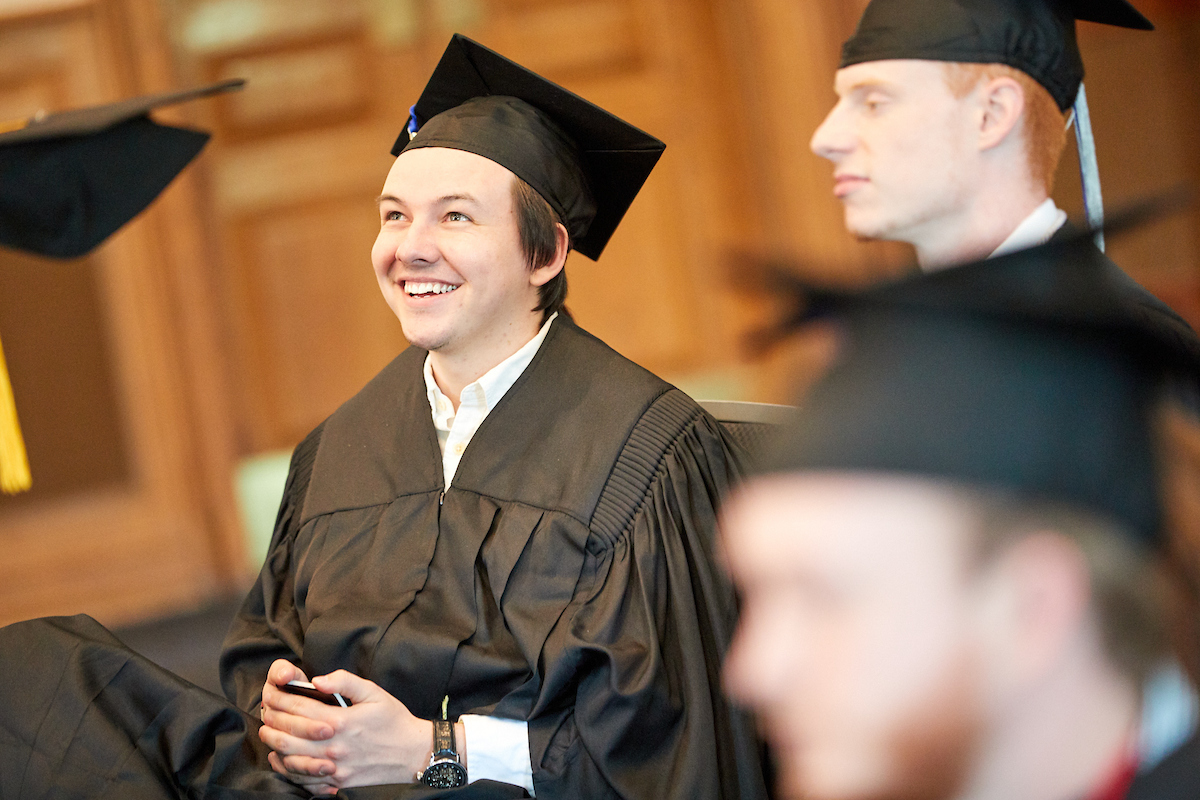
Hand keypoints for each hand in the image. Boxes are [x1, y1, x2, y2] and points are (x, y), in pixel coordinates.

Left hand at [259, 662, 439, 792]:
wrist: (413, 753)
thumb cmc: (394, 720)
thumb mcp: (374, 692)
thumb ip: (345, 681)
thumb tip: (318, 679)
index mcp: (341, 721)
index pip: (299, 708)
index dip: (280, 699)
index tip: (270, 693)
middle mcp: (334, 746)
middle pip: (289, 734)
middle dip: (271, 722)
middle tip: (264, 713)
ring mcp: (335, 768)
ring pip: (292, 760)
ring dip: (274, 745)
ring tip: (267, 734)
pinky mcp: (337, 783)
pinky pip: (304, 780)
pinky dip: (287, 770)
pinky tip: (282, 759)